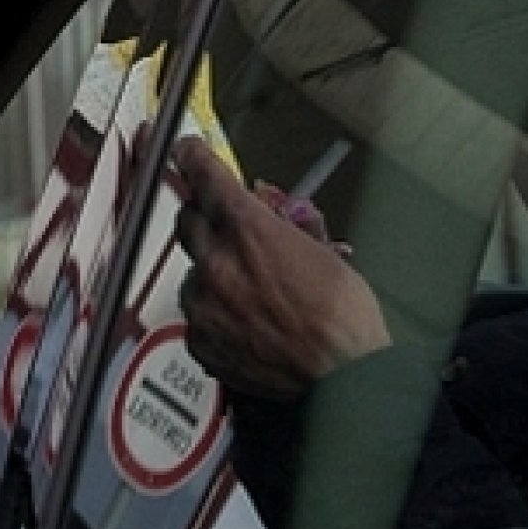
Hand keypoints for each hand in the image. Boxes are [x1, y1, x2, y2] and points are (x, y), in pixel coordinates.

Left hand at [171, 139, 389, 399]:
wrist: (342, 376)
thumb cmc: (343, 317)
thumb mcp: (319, 251)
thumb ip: (281, 226)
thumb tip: (266, 211)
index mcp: (248, 229)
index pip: (204, 176)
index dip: (191, 158)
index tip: (184, 152)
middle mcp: (217, 262)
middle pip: (187, 221)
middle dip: (205, 220)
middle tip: (228, 232)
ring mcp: (204, 303)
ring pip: (193, 273)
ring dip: (214, 275)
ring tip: (253, 297)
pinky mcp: (200, 339)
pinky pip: (197, 316)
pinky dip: (216, 316)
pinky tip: (247, 326)